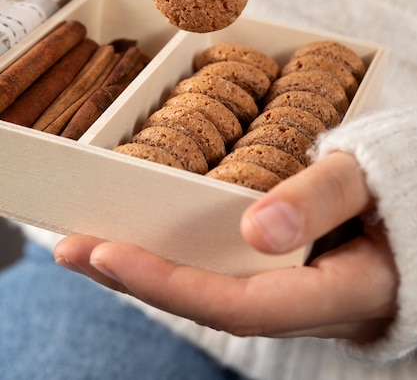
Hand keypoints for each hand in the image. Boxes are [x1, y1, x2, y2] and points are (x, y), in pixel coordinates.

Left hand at [54, 152, 397, 342]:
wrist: (415, 215)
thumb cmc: (399, 194)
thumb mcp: (368, 181)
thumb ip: (321, 202)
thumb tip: (257, 227)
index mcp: (334, 293)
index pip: (236, 306)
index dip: (166, 284)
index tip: (104, 252)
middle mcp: (302, 308)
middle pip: (205, 306)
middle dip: (133, 281)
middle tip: (68, 248)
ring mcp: (289, 297)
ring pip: (207, 295)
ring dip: (143, 272)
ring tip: (85, 246)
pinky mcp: (280, 279)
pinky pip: (219, 277)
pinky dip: (173, 259)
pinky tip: (143, 241)